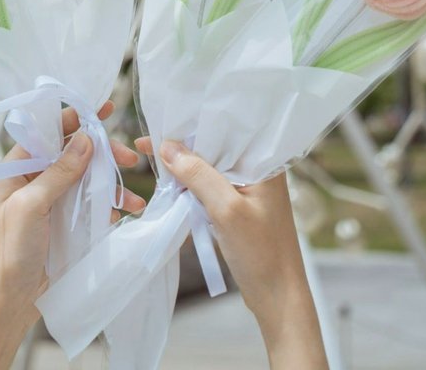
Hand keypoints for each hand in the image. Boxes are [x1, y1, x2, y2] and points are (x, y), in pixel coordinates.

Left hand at [0, 102, 143, 369]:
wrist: (7, 305)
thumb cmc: (8, 253)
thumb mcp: (30, 207)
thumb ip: (58, 172)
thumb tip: (85, 137)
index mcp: (19, 167)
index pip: (49, 131)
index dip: (76, 117)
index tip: (104, 108)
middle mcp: (37, 179)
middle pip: (76, 152)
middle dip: (104, 153)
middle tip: (131, 157)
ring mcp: (53, 201)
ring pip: (89, 178)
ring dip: (113, 182)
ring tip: (136, 197)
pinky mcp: (66, 224)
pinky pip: (93, 205)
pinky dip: (112, 205)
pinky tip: (127, 212)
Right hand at [136, 137, 327, 369]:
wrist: (279, 299)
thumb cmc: (261, 254)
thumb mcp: (227, 210)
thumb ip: (199, 175)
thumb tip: (168, 147)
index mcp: (265, 162)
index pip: (225, 131)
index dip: (190, 127)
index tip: (158, 126)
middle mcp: (259, 170)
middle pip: (216, 148)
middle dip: (183, 145)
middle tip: (147, 143)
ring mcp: (250, 189)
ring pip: (211, 169)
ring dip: (186, 167)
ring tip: (154, 160)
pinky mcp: (241, 207)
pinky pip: (213, 187)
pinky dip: (193, 186)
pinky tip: (174, 185)